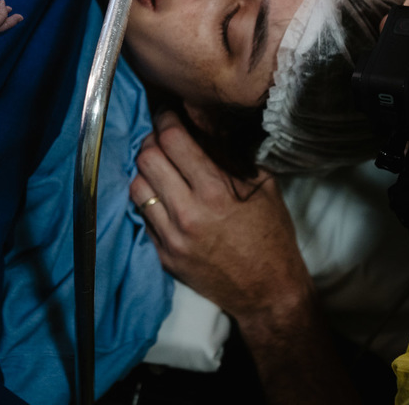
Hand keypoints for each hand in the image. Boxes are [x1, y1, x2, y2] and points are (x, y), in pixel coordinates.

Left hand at [130, 110, 313, 323]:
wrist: (269, 293)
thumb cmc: (272, 236)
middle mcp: (189, 213)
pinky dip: (148, 200)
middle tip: (160, 138)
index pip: (173, 140)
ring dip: (145, 170)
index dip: (165, 119)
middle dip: (151, 140)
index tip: (167, 114)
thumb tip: (206, 124)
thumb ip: (232, 155)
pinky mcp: (164, 256)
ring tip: (158, 167)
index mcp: (216, 192)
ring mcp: (172, 237)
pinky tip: (162, 196)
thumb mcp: (263, 187)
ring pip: (136, 186)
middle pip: (147, 158)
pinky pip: (141, 216)